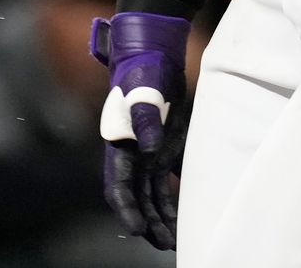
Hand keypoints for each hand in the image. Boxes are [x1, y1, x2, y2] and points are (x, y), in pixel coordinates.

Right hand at [91, 12, 190, 249]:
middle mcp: (131, 153)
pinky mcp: (163, 149)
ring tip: (172, 242)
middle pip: (135, 196)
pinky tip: (181, 219)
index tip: (136, 229)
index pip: (118, 183)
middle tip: (162, 244)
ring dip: (159, 218)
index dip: (126, 207)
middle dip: (146, 222)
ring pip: (150, 194)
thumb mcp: (145, 91)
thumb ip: (146, 119)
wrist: (154, 55)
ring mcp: (146, 153)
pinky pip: (165, 183)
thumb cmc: (145, 70)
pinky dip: (171, 202)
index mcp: (120, 142)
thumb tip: (151, 151)